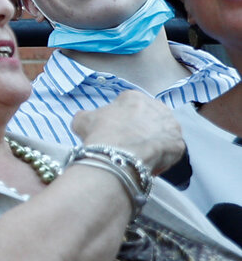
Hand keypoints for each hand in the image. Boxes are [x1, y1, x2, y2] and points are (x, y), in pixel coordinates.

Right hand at [69, 91, 186, 176]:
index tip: (114, 130)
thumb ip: (87, 116)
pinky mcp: (179, 144)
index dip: (119, 119)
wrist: (119, 157)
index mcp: (134, 97)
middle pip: (148, 117)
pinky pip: (169, 151)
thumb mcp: (82, 120)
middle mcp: (157, 106)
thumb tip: (88, 121)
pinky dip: (160, 157)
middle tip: (127, 143)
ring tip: (138, 154)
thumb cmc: (102, 135)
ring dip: (152, 141)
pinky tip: (147, 162)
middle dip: (140, 128)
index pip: (128, 105)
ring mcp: (171, 126)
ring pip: (161, 133)